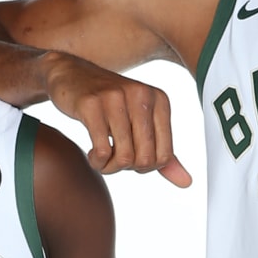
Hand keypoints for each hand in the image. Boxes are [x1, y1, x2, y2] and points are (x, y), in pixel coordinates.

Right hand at [47, 53, 190, 186]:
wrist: (70, 73)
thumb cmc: (109, 104)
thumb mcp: (141, 123)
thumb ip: (163, 153)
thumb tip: (186, 183)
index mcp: (160, 101)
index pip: (165, 156)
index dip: (146, 167)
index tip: (131, 158)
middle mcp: (142, 96)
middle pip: (145, 159)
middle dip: (128, 168)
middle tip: (114, 160)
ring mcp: (116, 99)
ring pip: (124, 157)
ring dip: (109, 167)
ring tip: (102, 158)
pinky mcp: (91, 105)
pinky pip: (102, 151)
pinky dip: (97, 162)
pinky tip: (92, 154)